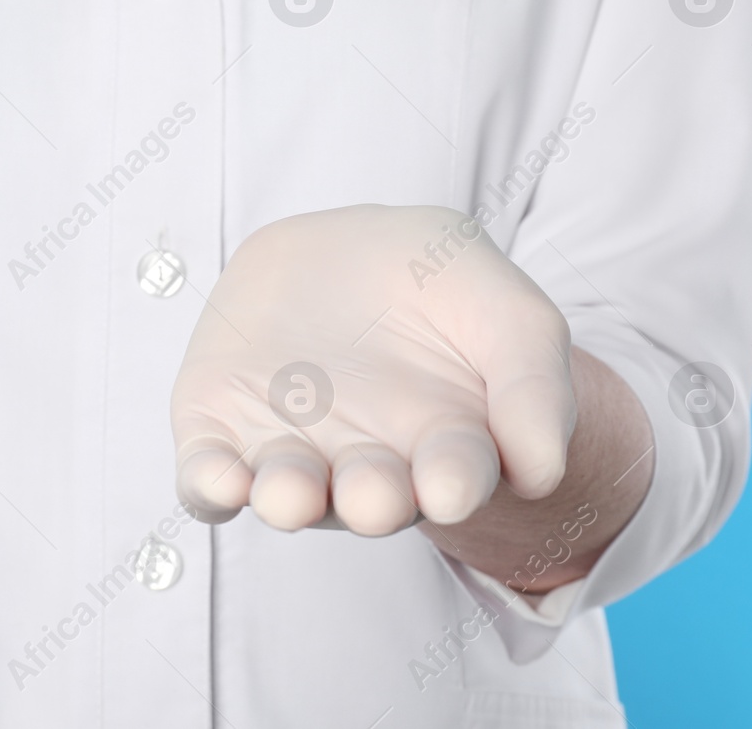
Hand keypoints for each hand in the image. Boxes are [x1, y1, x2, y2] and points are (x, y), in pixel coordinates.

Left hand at [171, 204, 575, 533]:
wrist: (338, 250)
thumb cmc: (434, 287)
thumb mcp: (502, 306)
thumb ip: (534, 384)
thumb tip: (543, 469)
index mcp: (442, 447)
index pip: (453, 475)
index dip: (454, 484)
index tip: (453, 484)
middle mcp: (366, 463)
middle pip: (369, 498)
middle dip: (372, 501)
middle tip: (375, 495)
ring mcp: (291, 449)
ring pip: (288, 492)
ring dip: (288, 497)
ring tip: (291, 492)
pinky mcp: (222, 430)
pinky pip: (208, 474)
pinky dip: (210, 484)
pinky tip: (218, 479)